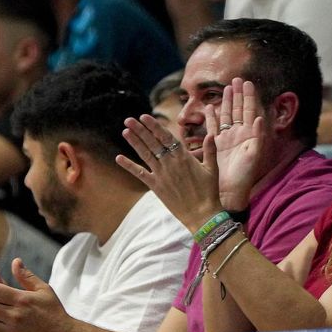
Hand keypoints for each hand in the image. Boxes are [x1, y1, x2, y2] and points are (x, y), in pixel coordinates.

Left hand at [116, 113, 221, 230]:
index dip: (154, 126)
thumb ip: (210, 151)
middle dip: (140, 130)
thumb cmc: (209, 192)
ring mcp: (161, 174)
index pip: (166, 137)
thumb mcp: (212, 169)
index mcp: (184, 157)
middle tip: (129, 120)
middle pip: (152, 142)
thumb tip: (211, 135)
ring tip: (125, 131)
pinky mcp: (156, 186)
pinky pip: (140, 174)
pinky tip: (119, 158)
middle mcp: (170, 163)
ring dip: (134, 142)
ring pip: (145, 154)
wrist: (202, 214)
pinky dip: (129, 166)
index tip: (145, 117)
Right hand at [210, 79, 271, 211]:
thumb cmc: (245, 175)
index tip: (248, 82)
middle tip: (236, 79)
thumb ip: (258, 136)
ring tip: (226, 88)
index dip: (249, 96)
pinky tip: (209, 107)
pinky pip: (214, 127)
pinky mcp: (217, 144)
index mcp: (250, 134)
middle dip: (238, 94)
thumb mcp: (254, 155)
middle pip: (239, 109)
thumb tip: (260, 117)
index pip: (250, 110)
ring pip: (227, 115)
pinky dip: (212, 117)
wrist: (231, 190)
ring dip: (227, 101)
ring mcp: (228, 138)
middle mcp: (239, 134)